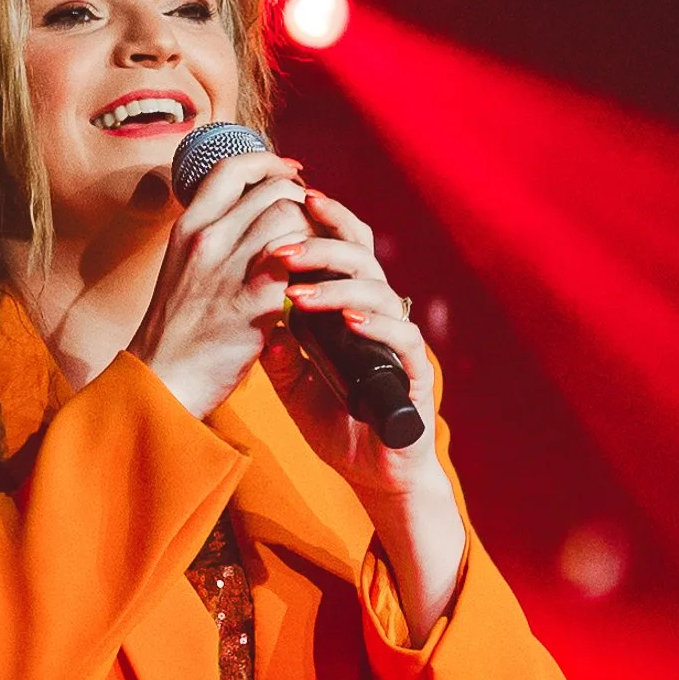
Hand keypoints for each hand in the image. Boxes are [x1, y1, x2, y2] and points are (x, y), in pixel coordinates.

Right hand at [126, 152, 309, 418]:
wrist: (161, 379)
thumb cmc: (178, 329)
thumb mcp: (184, 268)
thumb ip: (214, 238)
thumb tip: (254, 214)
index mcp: (188, 227)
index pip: (232, 168)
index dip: (268, 162)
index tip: (291, 172)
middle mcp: (206, 240)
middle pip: (271, 190)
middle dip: (303, 200)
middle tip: (315, 221)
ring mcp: (227, 269)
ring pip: (288, 217)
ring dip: (313, 229)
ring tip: (318, 250)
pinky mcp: (250, 303)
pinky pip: (295, 261)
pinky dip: (314, 262)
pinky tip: (318, 277)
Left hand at [258, 188, 449, 502]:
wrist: (373, 473)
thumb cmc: (337, 424)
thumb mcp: (293, 387)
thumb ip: (278, 356)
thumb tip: (263, 325)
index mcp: (350, 308)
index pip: (341, 251)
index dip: (320, 224)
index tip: (286, 207)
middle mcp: (378, 314)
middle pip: (361, 257)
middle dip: (320, 246)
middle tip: (282, 248)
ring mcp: (398, 340)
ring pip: (379, 291)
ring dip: (337, 286)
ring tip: (299, 291)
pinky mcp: (415, 371)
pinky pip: (403, 337)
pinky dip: (376, 324)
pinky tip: (349, 319)